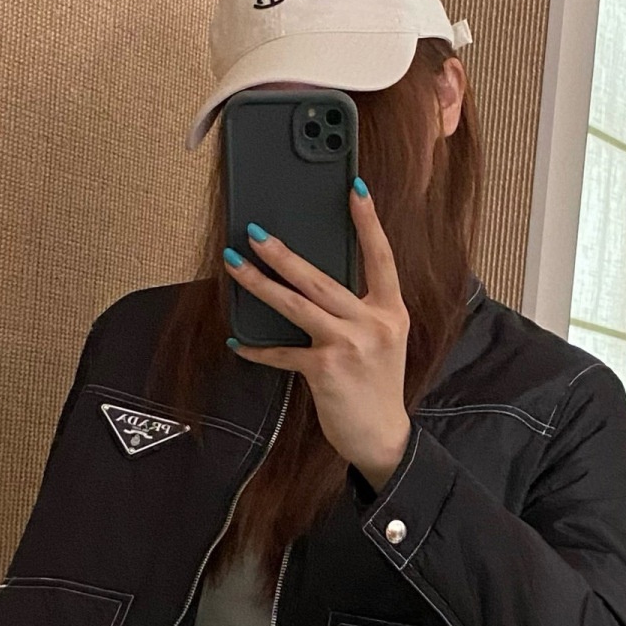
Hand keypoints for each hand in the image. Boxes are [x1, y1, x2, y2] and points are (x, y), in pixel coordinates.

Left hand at [223, 180, 411, 492]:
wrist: (382, 437)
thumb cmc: (376, 387)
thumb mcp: (382, 342)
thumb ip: (359, 312)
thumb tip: (315, 284)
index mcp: (391, 311)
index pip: (381, 257)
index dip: (368, 222)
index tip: (356, 188)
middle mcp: (373, 324)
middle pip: (321, 278)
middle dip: (283, 253)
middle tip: (254, 232)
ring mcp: (349, 346)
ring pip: (296, 305)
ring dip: (259, 284)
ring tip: (234, 265)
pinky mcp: (324, 370)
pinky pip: (282, 352)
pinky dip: (257, 349)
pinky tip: (238, 343)